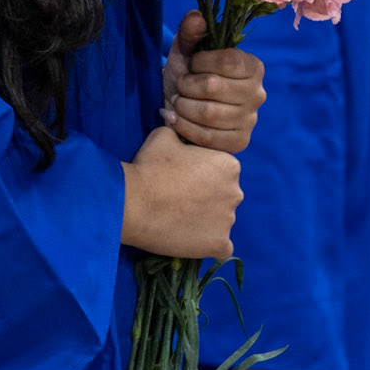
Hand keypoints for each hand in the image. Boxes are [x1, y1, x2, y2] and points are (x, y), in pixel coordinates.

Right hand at [121, 125, 241, 262]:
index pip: (221, 171)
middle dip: (206, 198)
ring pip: (220, 221)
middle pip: (224, 196)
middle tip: (179, 200)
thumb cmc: (149, 167)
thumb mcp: (164, 136)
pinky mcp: (219, 245)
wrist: (133, 203)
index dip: (201, 175)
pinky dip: (207, 243)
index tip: (182, 180)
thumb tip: (176, 122)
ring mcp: (228, 221)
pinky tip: (189, 238)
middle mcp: (236, 192)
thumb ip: (179, 131)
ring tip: (178, 219)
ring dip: (205, 220)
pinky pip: (220, 246)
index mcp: (229, 164)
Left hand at [162, 11, 264, 152]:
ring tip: (176, 102)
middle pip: (215, 87)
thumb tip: (196, 17)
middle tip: (179, 86)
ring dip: (183, 107)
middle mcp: (258, 93)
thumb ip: (191, 31)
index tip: (191, 64)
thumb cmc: (188, 73)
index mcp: (252, 66)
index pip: (229, 61)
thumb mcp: (186, 50)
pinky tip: (175, 119)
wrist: (182, 105)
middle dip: (186, 85)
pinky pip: (209, 137)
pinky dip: (185, 127)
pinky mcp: (239, 142)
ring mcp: (250, 120)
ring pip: (209, 113)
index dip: (202, 62)